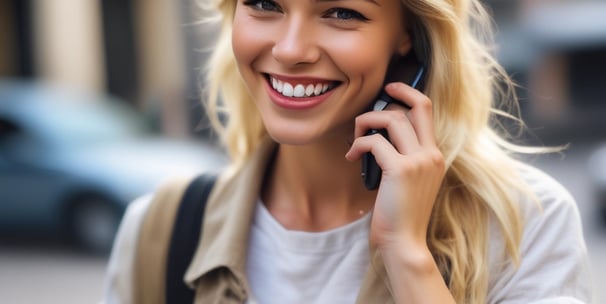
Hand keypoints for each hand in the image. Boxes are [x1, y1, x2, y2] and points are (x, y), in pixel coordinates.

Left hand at [346, 82, 445, 251]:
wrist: (405, 243)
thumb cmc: (399, 215)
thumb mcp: (407, 182)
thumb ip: (402, 157)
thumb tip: (378, 135)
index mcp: (434, 156)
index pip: (427, 111)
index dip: (409, 94)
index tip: (391, 89)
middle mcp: (431, 154)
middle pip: (415, 106)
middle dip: (390, 98)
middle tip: (368, 108)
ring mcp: (419, 161)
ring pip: (392, 119)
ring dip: (367, 122)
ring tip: (355, 137)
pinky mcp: (401, 169)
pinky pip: (374, 141)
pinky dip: (358, 144)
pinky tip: (350, 157)